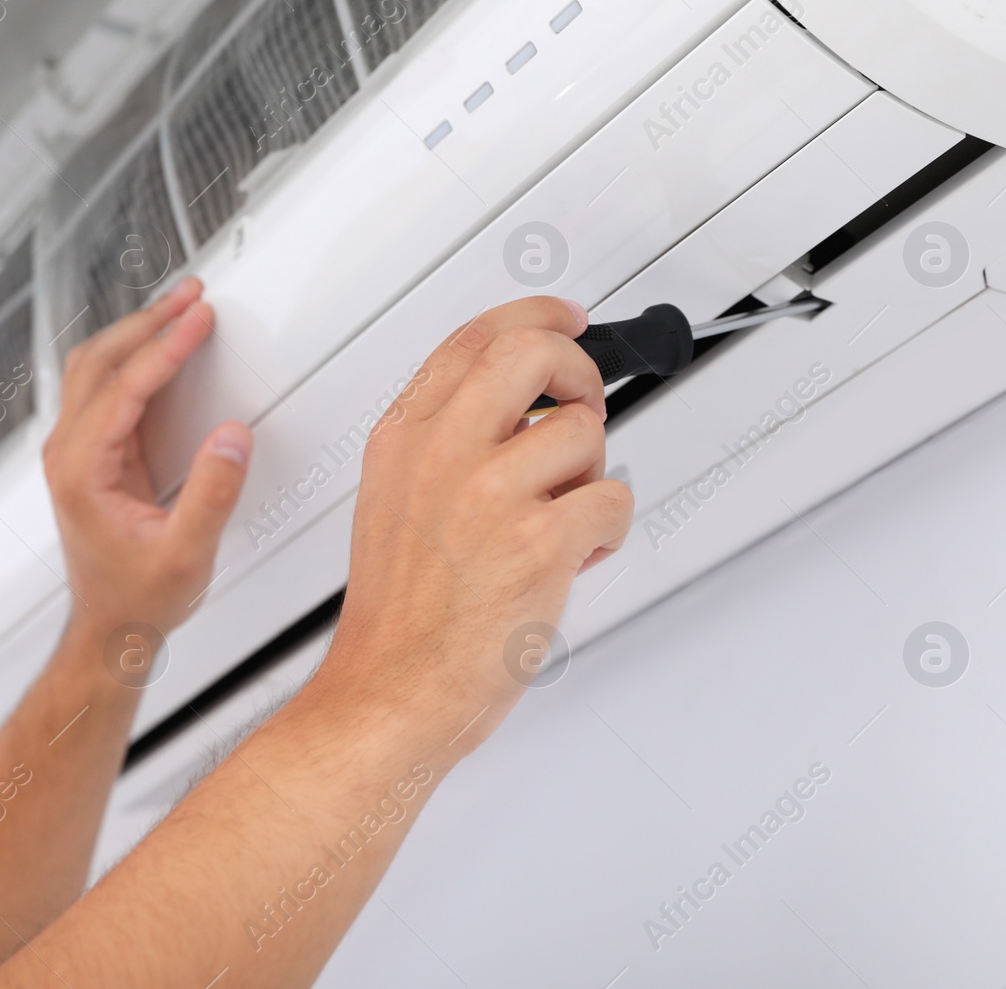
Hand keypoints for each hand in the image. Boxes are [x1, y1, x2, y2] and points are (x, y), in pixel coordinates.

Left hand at [42, 277, 251, 636]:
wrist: (110, 629)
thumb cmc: (137, 600)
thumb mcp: (186, 554)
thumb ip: (212, 494)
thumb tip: (231, 436)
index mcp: (82, 471)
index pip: (125, 386)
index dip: (166, 347)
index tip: (199, 319)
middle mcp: (69, 454)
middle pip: (100, 361)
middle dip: (149, 322)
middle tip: (193, 298)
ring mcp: (74, 452)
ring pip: (95, 367)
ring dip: (137, 333)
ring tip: (181, 310)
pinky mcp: (90, 455)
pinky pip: (106, 387)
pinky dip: (135, 357)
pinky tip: (163, 348)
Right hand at [316, 297, 632, 752]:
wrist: (392, 689)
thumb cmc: (399, 615)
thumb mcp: (393, 500)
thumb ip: (443, 444)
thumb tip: (516, 410)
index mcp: (405, 437)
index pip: (474, 337)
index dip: (535, 316)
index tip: (567, 318)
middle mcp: (444, 452)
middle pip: (534, 352)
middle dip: (580, 370)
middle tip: (585, 401)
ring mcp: (491, 492)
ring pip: (585, 432)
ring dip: (590, 475)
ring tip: (562, 517)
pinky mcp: (540, 541)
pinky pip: (613, 498)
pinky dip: (609, 530)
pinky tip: (576, 555)